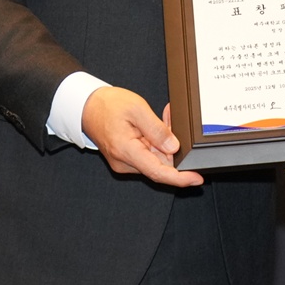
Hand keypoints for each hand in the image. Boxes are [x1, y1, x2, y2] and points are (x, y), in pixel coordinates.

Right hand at [82, 86, 201, 187]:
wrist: (87, 106)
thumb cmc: (108, 105)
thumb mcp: (137, 109)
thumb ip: (157, 130)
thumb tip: (173, 147)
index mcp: (126, 151)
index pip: (158, 172)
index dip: (180, 178)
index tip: (197, 179)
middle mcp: (125, 162)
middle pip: (160, 164)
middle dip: (173, 147)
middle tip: (173, 121)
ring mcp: (125, 162)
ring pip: (155, 158)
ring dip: (164, 142)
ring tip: (163, 118)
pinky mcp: (126, 158)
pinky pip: (148, 154)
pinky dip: (156, 141)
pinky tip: (157, 125)